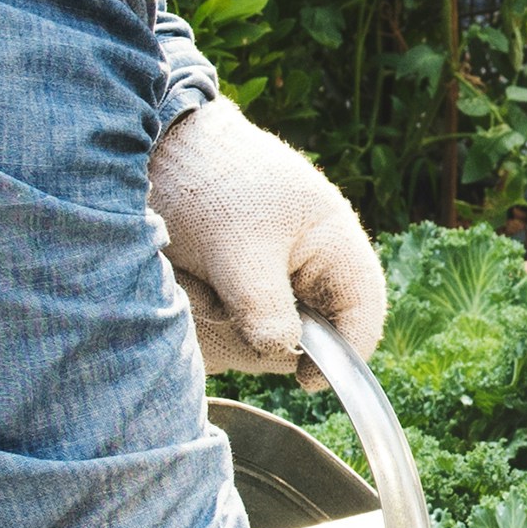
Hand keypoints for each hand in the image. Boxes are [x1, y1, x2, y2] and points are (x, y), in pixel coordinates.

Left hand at [148, 94, 386, 375]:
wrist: (162, 148)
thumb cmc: (211, 184)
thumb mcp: (235, 247)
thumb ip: (262, 303)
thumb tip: (283, 353)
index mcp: (335, 243)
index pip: (364, 314)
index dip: (344, 356)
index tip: (304, 379)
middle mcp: (314, 265)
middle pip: (312, 337)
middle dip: (265, 337)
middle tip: (219, 309)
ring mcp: (280, 278)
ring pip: (268, 336)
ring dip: (228, 324)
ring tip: (195, 282)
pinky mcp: (246, 287)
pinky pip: (238, 326)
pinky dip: (210, 315)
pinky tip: (189, 284)